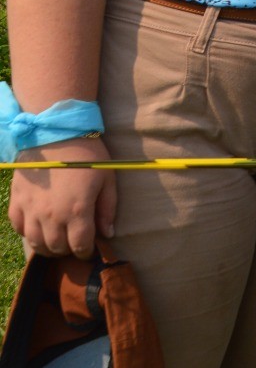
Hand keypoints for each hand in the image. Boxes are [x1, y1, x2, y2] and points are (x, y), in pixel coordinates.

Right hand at [9, 136, 116, 258]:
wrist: (56, 134)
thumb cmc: (87, 155)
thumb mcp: (107, 180)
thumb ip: (107, 209)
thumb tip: (108, 234)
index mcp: (77, 212)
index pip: (80, 245)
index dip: (86, 252)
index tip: (90, 250)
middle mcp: (51, 216)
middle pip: (56, 248)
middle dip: (67, 250)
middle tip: (74, 244)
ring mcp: (30, 210)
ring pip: (35, 242)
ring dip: (47, 247)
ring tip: (56, 242)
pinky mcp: (16, 201)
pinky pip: (17, 227)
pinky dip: (27, 233)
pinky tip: (37, 229)